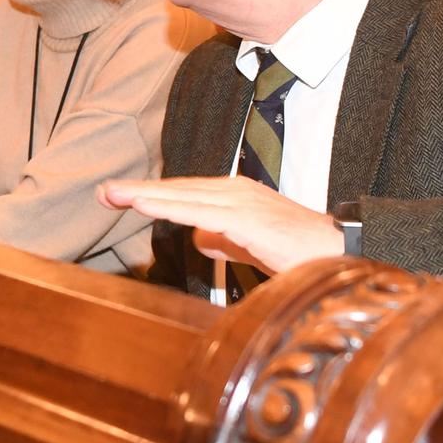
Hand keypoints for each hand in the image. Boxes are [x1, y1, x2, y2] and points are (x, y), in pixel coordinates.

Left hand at [98, 176, 345, 273]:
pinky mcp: (249, 219)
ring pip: (184, 196)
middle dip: (138, 191)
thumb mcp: (251, 244)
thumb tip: (199, 236)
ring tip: (113, 194)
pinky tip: (145, 205)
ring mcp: (243, 202)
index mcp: (236, 196)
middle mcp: (236, 192)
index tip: (118, 196)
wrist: (341, 253)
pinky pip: (201, 212)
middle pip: (178, 189)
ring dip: (146, 195)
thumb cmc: (301, 251)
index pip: (184, 193)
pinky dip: (170, 206)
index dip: (151, 195)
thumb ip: (224, 238)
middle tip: (102, 192)